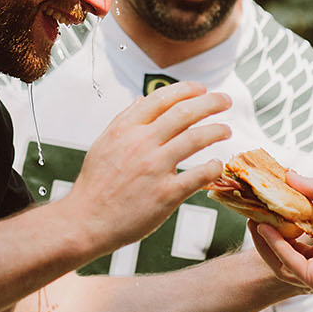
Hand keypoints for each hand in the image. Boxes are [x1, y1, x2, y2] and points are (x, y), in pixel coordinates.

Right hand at [65, 81, 230, 253]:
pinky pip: (199, 175)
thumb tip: (142, 100)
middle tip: (226, 100)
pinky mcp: (166, 194)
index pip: (162, 98)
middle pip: (185, 113)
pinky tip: (217, 165)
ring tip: (226, 130)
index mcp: (126, 129)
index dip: (187, 89)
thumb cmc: (95, 185)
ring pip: (196, 139)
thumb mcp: (103, 144)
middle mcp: (141, 143)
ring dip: (217, 130)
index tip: (202, 89)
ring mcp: (155, 168)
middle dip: (211, 102)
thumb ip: (124, 120)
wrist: (86, 222)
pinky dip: (213, 167)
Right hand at [248, 154, 312, 287]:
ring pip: (285, 259)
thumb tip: (289, 174)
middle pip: (290, 252)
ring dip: (269, 239)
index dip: (285, 225)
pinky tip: (265, 228)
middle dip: (271, 234)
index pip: (303, 242)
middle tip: (254, 215)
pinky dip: (276, 245)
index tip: (269, 209)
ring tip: (254, 218)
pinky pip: (290, 263)